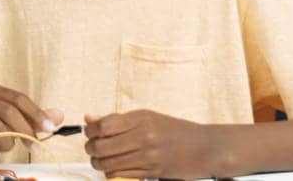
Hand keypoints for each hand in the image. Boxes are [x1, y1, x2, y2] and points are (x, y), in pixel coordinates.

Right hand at [0, 83, 63, 160]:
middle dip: (26, 131)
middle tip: (36, 147)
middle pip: (8, 112)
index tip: (50, 128)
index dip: (36, 113)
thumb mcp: (13, 119)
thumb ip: (34, 117)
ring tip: (5, 146)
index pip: (18, 98)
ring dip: (7, 143)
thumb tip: (59, 115)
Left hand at [83, 109, 212, 179]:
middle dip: (90, 150)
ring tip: (99, 161)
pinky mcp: (153, 172)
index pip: (103, 126)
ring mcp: (149, 156)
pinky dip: (111, 173)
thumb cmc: (174, 130)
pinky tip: (113, 169)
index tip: (89, 133)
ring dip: (98, 164)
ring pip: (109, 164)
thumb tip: (88, 119)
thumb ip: (117, 119)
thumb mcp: (147, 117)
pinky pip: (121, 175)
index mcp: (141, 118)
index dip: (90, 131)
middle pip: (102, 146)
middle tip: (91, 149)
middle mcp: (144, 136)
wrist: (204, 147)